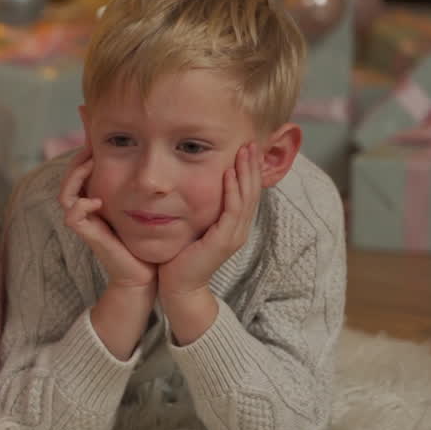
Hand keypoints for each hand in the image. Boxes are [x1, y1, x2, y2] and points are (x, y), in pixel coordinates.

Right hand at [60, 147, 155, 290]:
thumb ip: (149, 187)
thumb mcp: (149, 206)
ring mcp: (87, 223)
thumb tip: (159, 165)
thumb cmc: (150, 240)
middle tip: (91, 146)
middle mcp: (89, 210)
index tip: (100, 140)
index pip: (81, 172)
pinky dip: (80, 204)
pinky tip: (98, 200)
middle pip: (68, 178)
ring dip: (75, 176)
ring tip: (91, 164)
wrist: (147, 273)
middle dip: (77, 160)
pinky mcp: (89, 235)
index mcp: (99, 200)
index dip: (85, 154)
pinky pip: (72, 216)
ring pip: (64, 194)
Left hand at [158, 143, 261, 303]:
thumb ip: (201, 210)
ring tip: (245, 151)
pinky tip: (229, 174)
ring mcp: (234, 236)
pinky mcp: (223, 241)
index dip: (249, 171)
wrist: (178, 286)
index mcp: (234, 226)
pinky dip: (233, 191)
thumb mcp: (195, 227)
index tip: (247, 148)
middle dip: (252, 166)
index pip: (247, 193)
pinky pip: (232, 211)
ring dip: (246, 173)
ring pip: (246, 198)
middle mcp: (239, 230)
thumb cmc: (181, 257)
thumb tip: (193, 188)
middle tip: (251, 143)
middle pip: (252, 192)